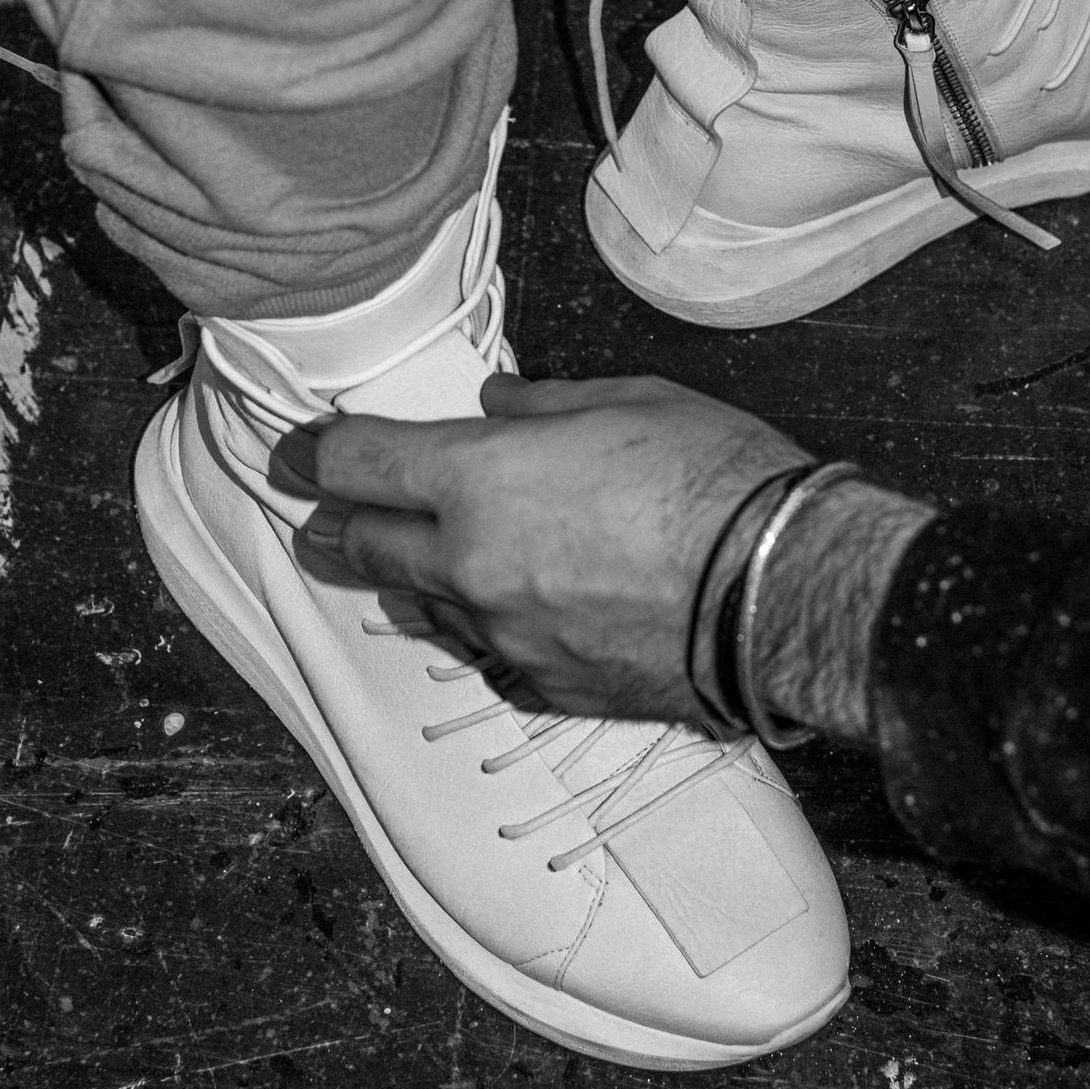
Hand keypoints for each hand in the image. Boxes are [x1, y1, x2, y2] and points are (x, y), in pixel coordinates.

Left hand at [314, 374, 810, 722]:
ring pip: (422, 607)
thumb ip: (542, 406)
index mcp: (479, 480)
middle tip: (330, 513)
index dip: (322, 452)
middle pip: (366, 546)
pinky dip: (486, 625)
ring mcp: (506, 636)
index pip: (358, 465)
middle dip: (343, 523)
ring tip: (414, 561)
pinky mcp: (548, 688)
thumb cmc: (717, 481)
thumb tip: (499, 403)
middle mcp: (471, 565)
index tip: (307, 449)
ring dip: (413, 578)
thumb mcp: (629, 401)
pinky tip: (506, 609)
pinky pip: (489, 654)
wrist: (782, 589)